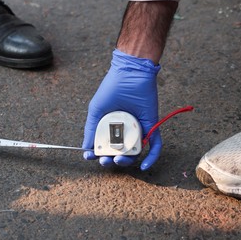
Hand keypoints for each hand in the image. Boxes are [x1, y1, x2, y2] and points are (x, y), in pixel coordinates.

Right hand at [82, 49, 161, 169]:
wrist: (131, 73)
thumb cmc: (112, 89)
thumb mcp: (96, 110)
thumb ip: (91, 129)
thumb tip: (86, 148)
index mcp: (110, 127)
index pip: (104, 147)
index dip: (96, 155)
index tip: (90, 157)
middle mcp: (124, 131)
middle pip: (118, 153)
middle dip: (110, 160)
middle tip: (105, 160)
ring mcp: (138, 130)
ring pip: (134, 153)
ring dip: (126, 162)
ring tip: (118, 160)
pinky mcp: (151, 127)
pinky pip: (154, 147)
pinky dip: (151, 159)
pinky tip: (144, 166)